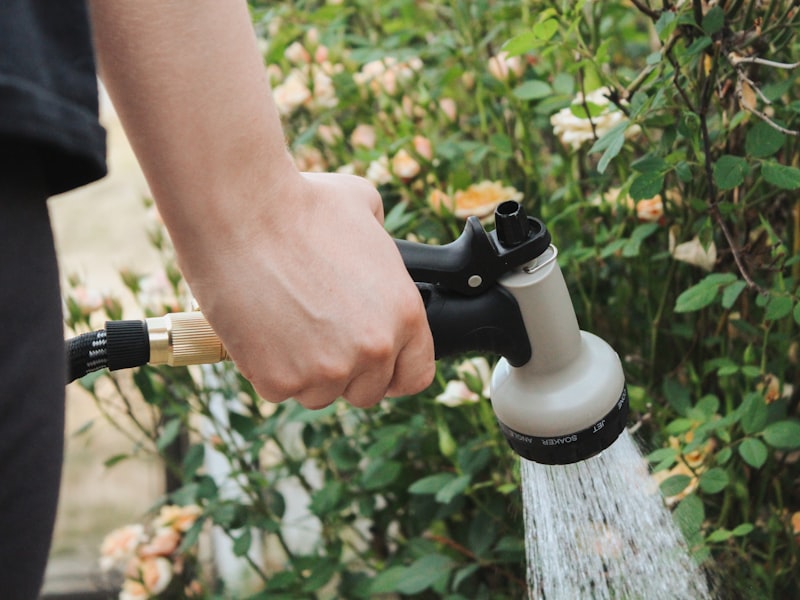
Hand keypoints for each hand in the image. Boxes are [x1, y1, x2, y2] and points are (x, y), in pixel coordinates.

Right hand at [181, 171, 435, 408]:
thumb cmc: (301, 204)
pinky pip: (278, 390)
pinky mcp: (280, 380)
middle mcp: (374, 349)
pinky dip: (266, 368)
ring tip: (284, 324)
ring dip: (305, 371)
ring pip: (320, 394)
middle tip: (317, 336)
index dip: (393, 371)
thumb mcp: (367, 210)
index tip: (373, 364)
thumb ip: (383, 245)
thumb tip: (377, 248)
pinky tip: (259, 328)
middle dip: (345, 370)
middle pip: (366, 391)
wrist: (241, 212)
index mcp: (405, 314)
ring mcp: (327, 370)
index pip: (415, 374)